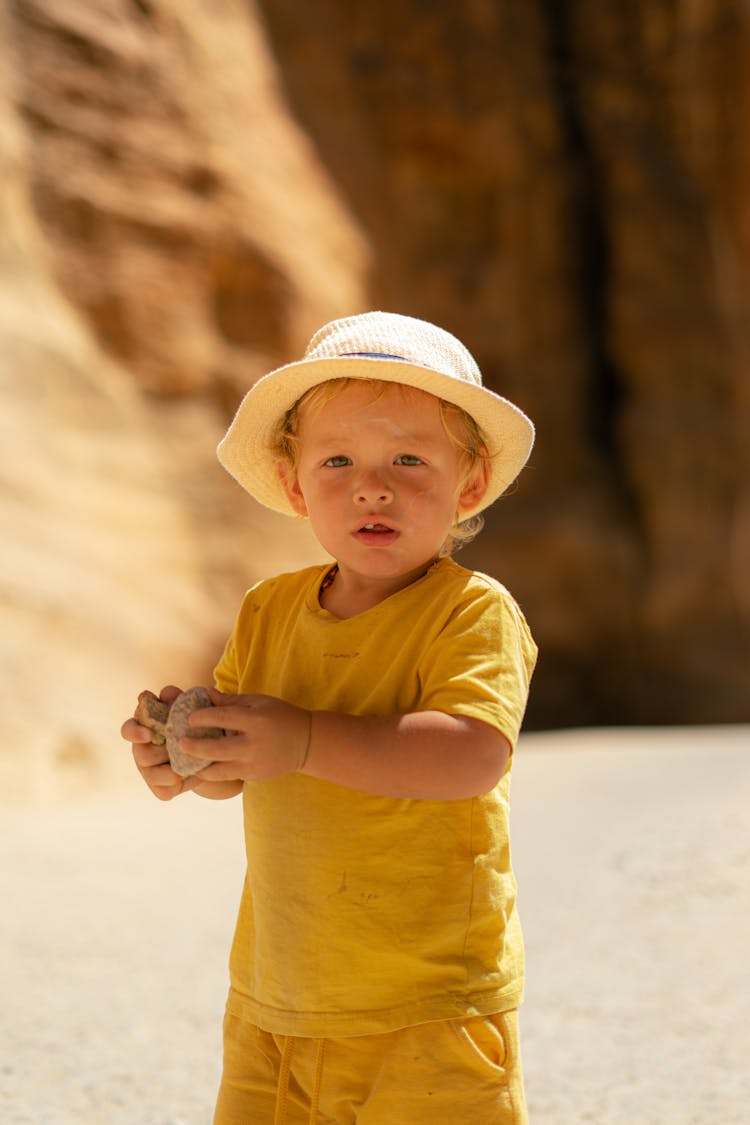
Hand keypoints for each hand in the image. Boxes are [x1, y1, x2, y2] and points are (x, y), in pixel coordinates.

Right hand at [120, 685, 199, 800]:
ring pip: (158, 774)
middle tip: (184, 745)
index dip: (135, 733)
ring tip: (192, 758)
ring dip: (177, 766)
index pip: (128, 730)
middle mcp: (141, 753)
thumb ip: (175, 698)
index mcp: (142, 730)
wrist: (208, 753)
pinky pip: (171, 788)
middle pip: (145, 755)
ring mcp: (149, 774)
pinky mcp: (161, 791)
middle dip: (166, 750)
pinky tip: (196, 771)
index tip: (148, 734)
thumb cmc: (191, 725)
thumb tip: (167, 693)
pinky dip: (187, 778)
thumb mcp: (185, 709)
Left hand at [179, 689, 310, 783]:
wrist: (306, 742)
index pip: (222, 718)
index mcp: (255, 720)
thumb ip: (231, 701)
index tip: (189, 718)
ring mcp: (254, 764)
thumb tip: (205, 693)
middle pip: (216, 749)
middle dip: (194, 747)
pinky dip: (215, 773)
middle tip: (180, 743)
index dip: (202, 717)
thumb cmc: (280, 715)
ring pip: (219, 771)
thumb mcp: (258, 702)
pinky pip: (229, 776)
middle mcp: (254, 744)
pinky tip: (203, 768)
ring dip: (200, 767)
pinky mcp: (255, 776)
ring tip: (186, 762)